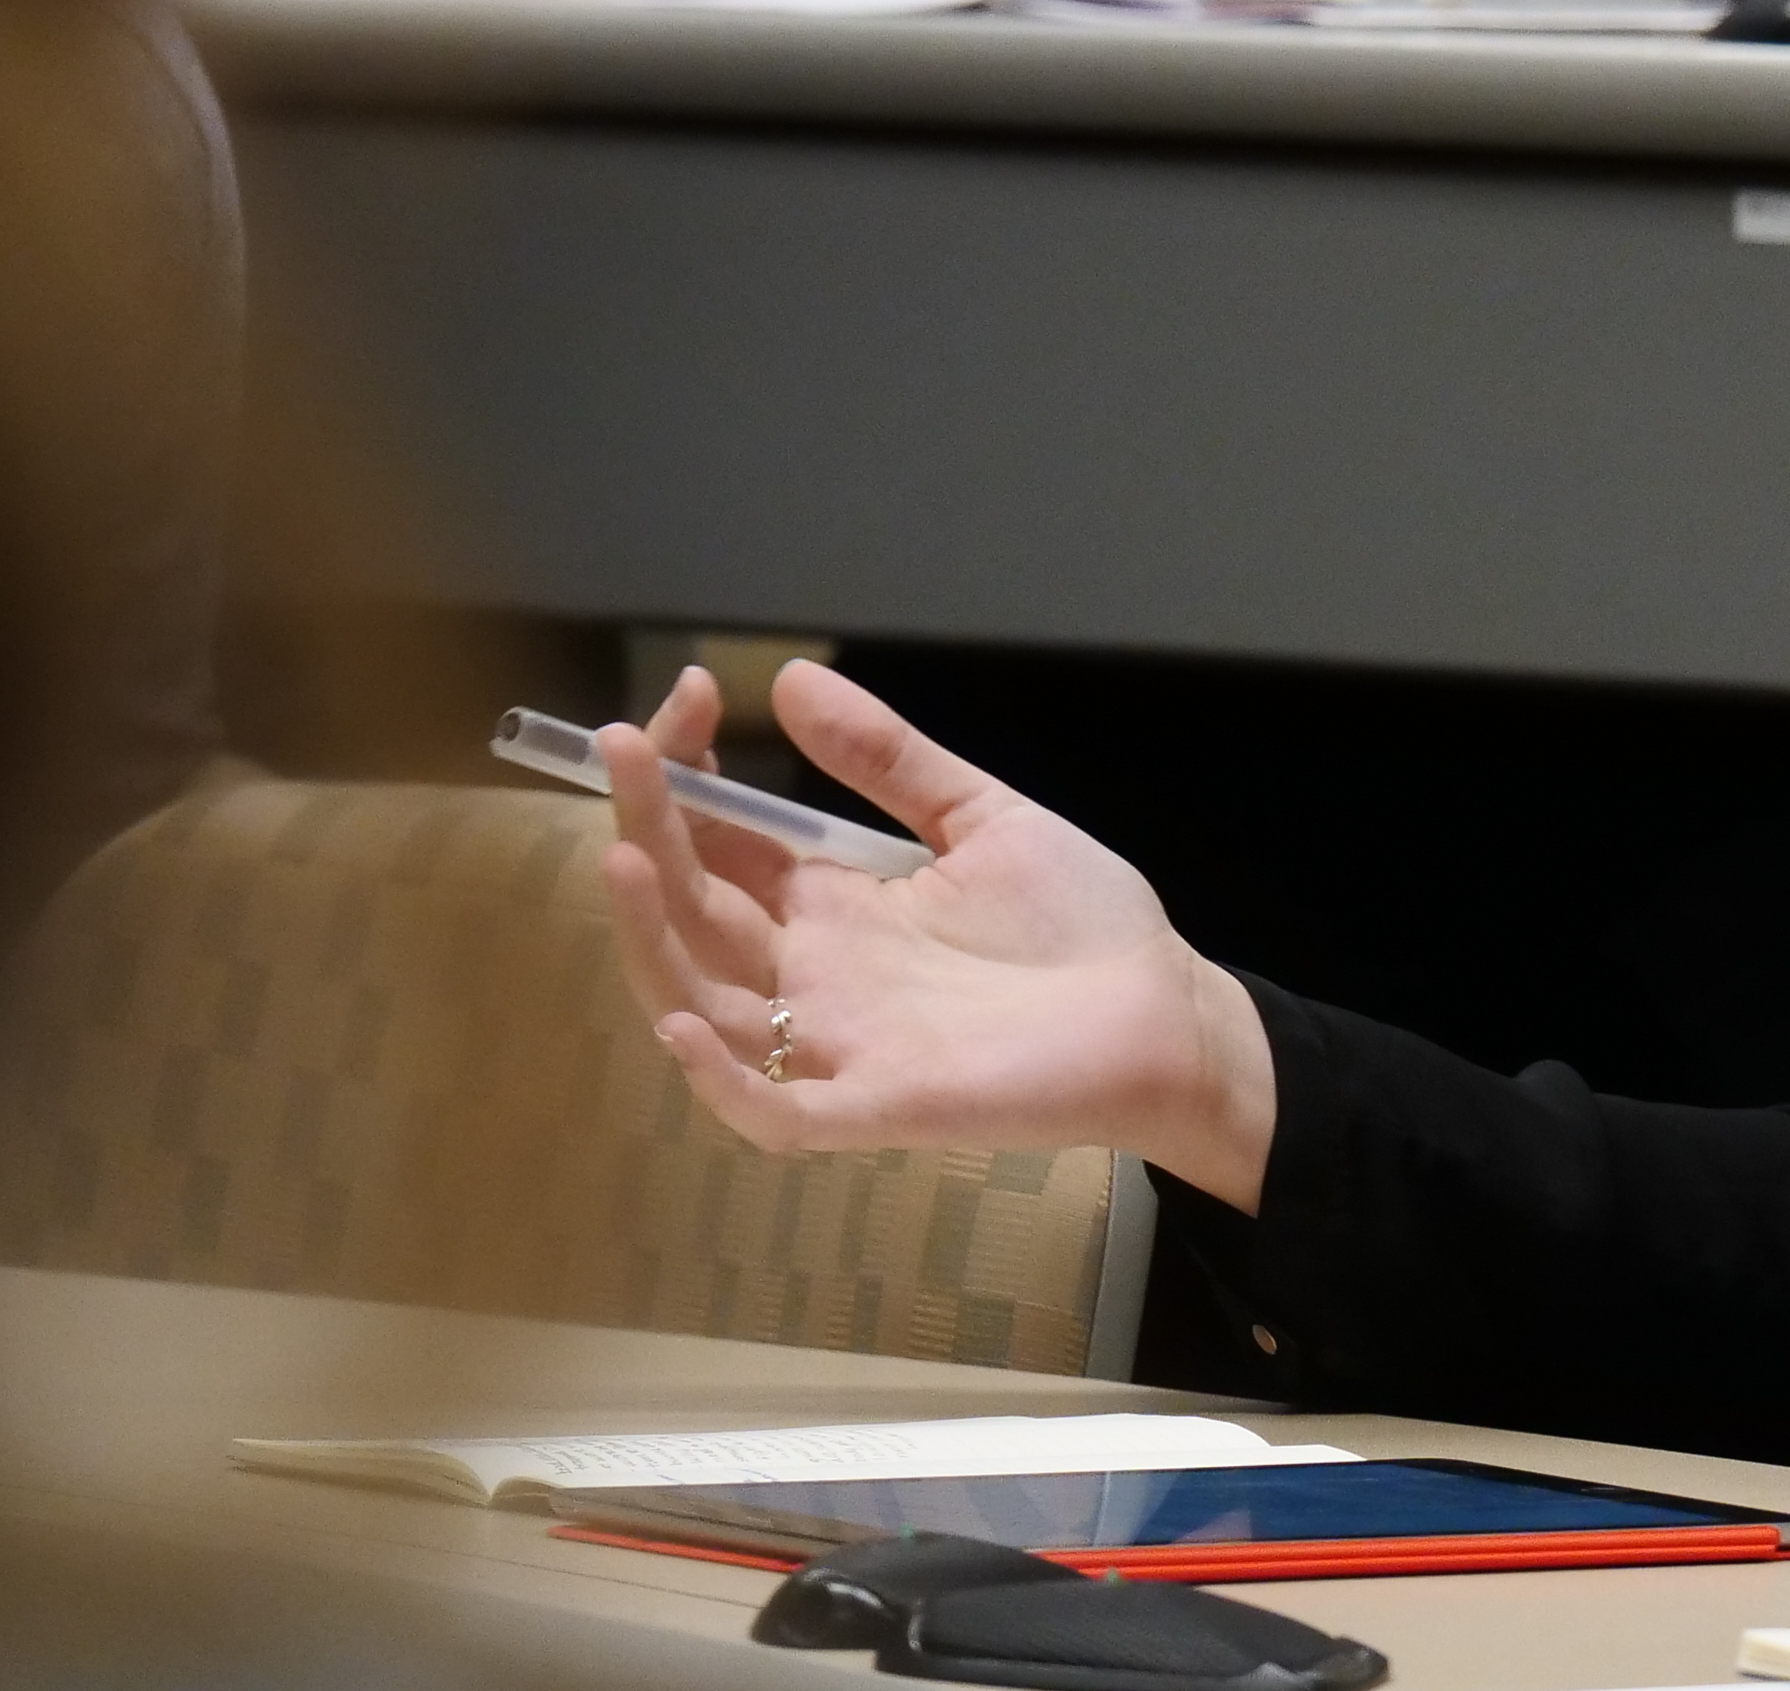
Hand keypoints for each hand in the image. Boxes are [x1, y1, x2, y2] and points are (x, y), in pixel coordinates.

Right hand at [596, 660, 1280, 1212]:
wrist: (1168, 1014)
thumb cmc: (1080, 925)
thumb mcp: (982, 818)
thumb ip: (892, 759)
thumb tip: (793, 680)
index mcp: (836, 907)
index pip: (725, 842)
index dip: (691, 776)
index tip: (693, 695)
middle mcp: (816, 975)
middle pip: (697, 910)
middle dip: (650, 831)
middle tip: (621, 749)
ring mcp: (838, 1044)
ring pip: (706, 1002)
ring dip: (655, 939)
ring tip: (624, 858)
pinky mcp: (879, 1106)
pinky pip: (774, 1110)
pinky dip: (720, 1078)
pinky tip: (684, 1022)